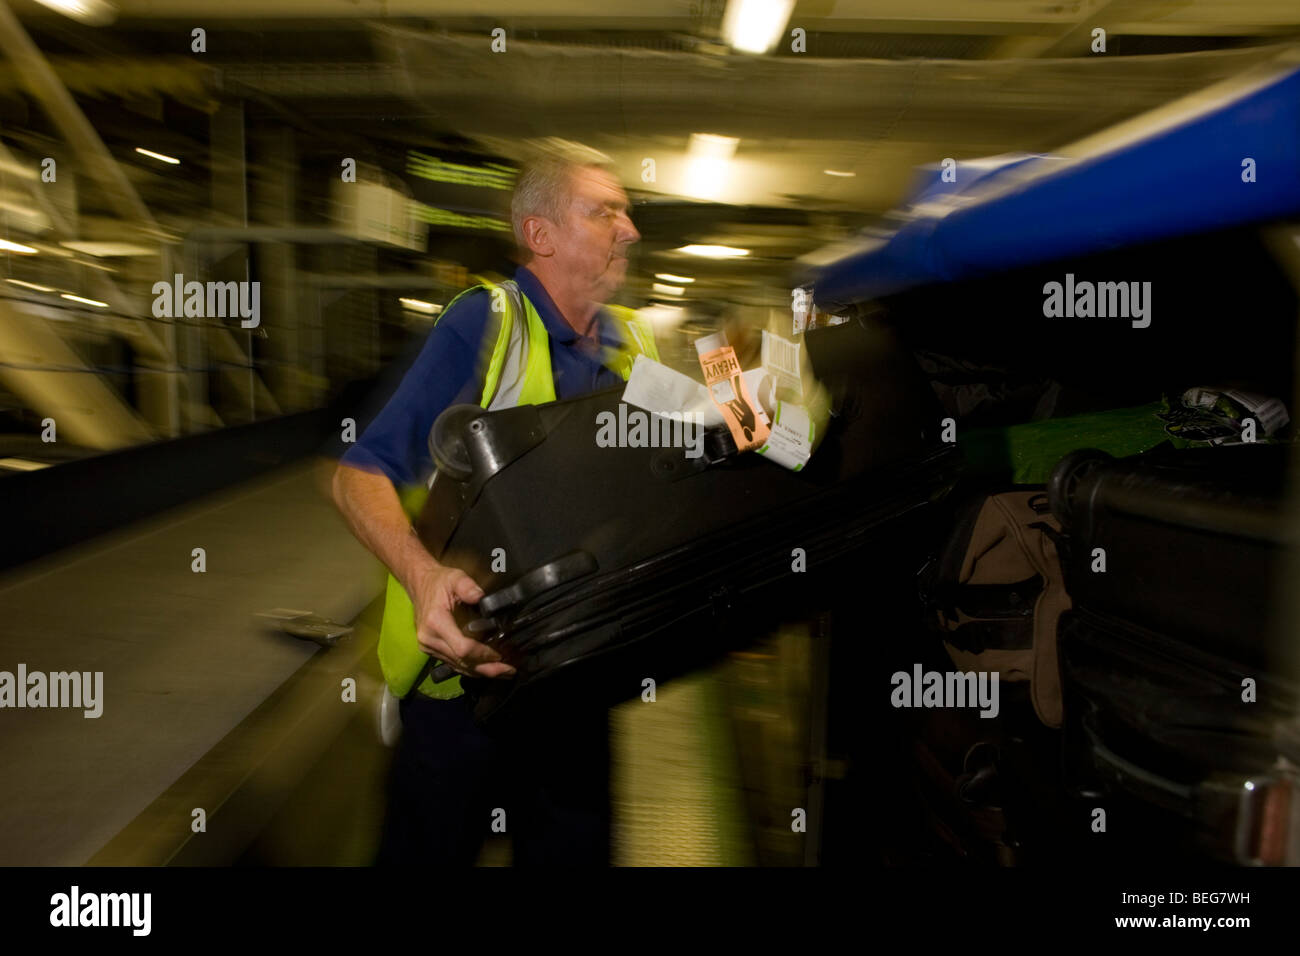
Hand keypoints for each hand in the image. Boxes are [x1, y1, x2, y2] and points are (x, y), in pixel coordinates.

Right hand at [409, 564, 515, 678]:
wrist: (419, 585)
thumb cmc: (438, 582)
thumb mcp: (455, 577)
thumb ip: (467, 586)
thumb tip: (480, 596)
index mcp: (436, 622)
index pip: (462, 648)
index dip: (483, 654)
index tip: (501, 653)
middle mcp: (430, 639)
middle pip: (462, 662)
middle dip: (488, 668)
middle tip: (509, 670)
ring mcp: (429, 647)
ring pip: (459, 667)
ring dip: (482, 671)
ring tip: (504, 672)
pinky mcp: (431, 650)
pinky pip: (453, 664)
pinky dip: (471, 668)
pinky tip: (486, 669)